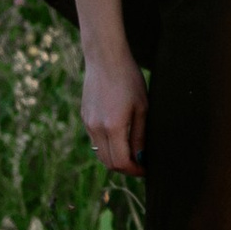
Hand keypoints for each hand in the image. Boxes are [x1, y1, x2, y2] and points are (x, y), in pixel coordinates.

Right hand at [81, 41, 147, 174]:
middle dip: (125, 168)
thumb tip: (140, 158)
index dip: (134, 171)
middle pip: (108, 163)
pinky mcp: (84, 117)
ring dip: (115, 158)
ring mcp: (88, 123)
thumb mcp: (142, 108)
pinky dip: (107, 146)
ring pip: (100, 153)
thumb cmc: (129, 79)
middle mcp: (96, 128)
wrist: (105, 58)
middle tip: (140, 165)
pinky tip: (120, 137)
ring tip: (132, 152)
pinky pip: (95, 140)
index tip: (146, 170)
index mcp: (113, 127)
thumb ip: (140, 136)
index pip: (121, 162)